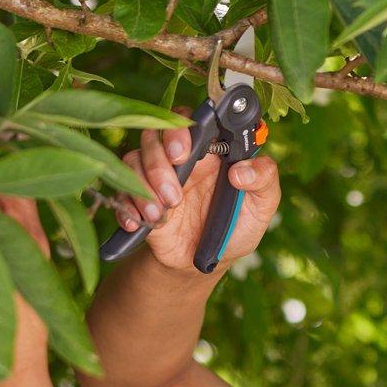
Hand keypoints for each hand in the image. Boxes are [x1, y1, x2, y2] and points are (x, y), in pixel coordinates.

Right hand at [110, 125, 280, 275]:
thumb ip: (264, 180)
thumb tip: (240, 171)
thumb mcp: (263, 206)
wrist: (205, 264)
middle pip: (155, 136)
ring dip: (144, 186)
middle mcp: (181, 158)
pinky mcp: (139, 199)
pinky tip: (140, 223)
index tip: (182, 152)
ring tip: (162, 213)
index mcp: (210, 150)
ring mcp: (156, 177)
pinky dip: (127, 205)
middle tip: (174, 193)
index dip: (180, 130)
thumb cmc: (237, 227)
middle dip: (159, 161)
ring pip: (134, 159)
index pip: (190, 121)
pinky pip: (121, 191)